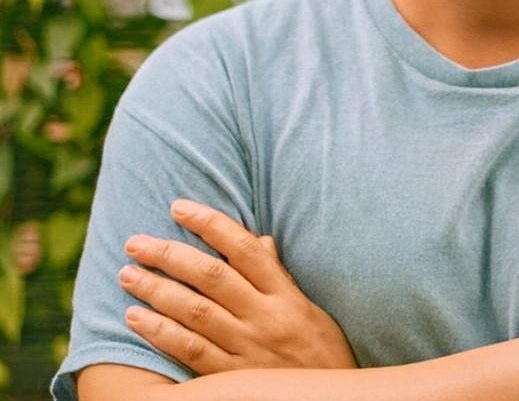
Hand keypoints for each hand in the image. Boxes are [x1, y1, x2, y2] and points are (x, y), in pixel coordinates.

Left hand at [119, 199, 355, 374]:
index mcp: (286, 294)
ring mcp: (248, 349)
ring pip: (195, 312)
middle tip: (135, 243)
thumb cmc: (321, 352)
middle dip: (169, 255)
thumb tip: (259, 242)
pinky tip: (135, 318)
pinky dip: (161, 333)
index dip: (210, 224)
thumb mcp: (309, 308)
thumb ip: (280, 277)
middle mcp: (265, 317)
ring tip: (127, 275)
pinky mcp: (232, 379)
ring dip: (156, 291)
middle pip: (212, 276)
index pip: (244, 248)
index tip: (178, 207)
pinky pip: (191, 352)